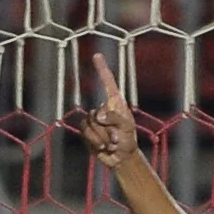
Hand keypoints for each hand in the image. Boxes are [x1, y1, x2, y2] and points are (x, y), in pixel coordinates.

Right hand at [81, 53, 137, 169]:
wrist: (121, 158)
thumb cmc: (128, 140)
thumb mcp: (126, 127)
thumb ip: (114, 118)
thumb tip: (98, 116)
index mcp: (115, 104)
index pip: (108, 83)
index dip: (102, 70)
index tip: (97, 55)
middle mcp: (103, 108)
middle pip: (97, 113)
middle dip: (108, 129)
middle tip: (117, 138)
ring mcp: (93, 119)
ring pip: (90, 124)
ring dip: (103, 137)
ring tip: (112, 143)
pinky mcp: (87, 130)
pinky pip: (86, 132)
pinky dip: (96, 141)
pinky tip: (104, 147)